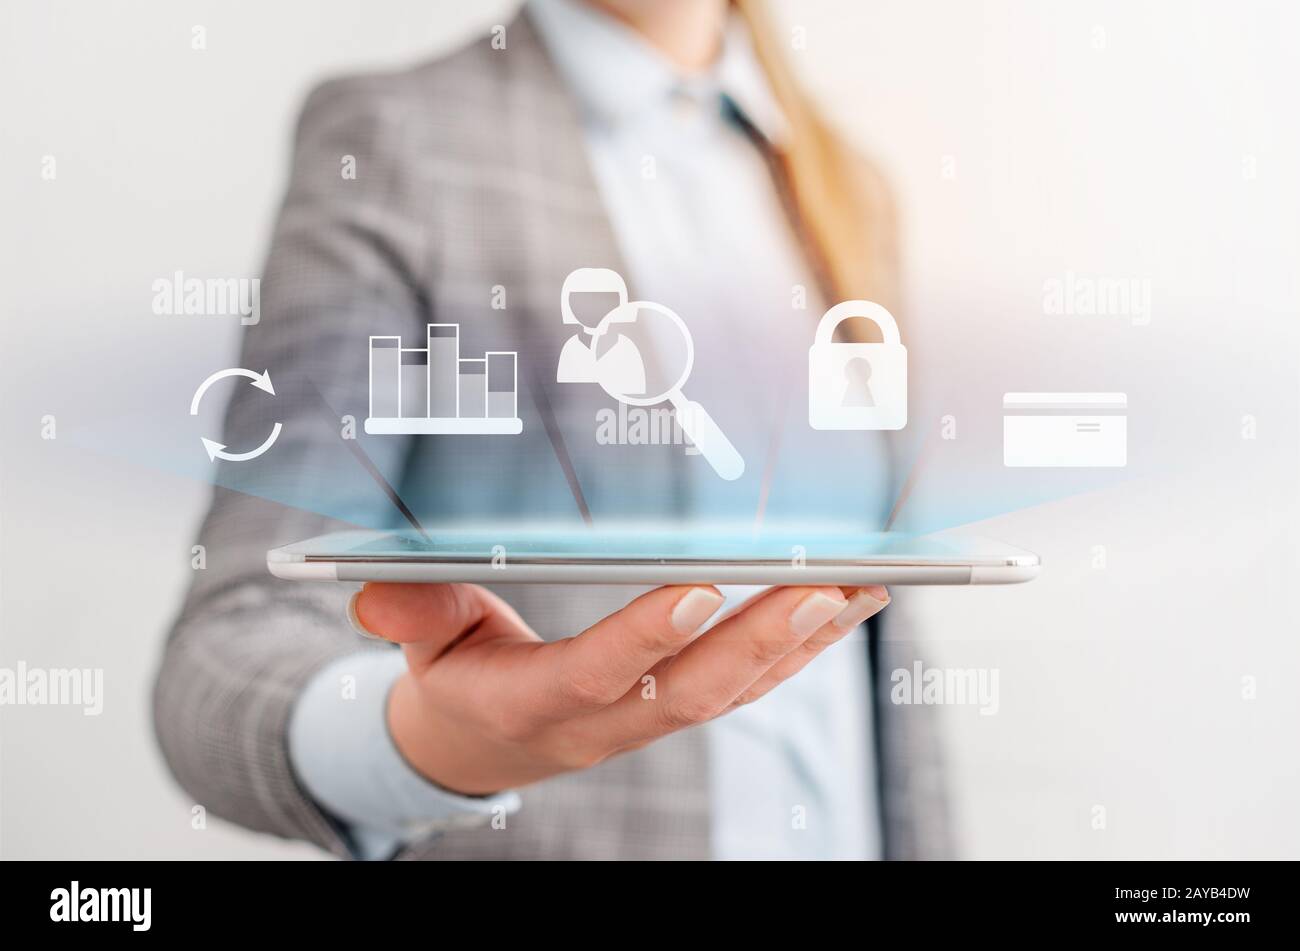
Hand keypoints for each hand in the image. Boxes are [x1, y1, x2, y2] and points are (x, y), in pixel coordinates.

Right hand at [350, 582, 889, 795]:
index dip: (644, 638)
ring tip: (863, 584)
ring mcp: (648, 719)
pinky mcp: (677, 705)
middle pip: (691, 690)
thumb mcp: (424, 645)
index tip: (700, 587)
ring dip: (802, 642)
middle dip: (760, 640)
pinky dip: (801, 647)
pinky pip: (747, 684)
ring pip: (734, 690)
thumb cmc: (456, 676)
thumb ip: (411, 617)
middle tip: (822, 584)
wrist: (481, 741)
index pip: (594, 673)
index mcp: (533, 701)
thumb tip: (372, 595)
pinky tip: (849, 603)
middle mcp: (604, 721)